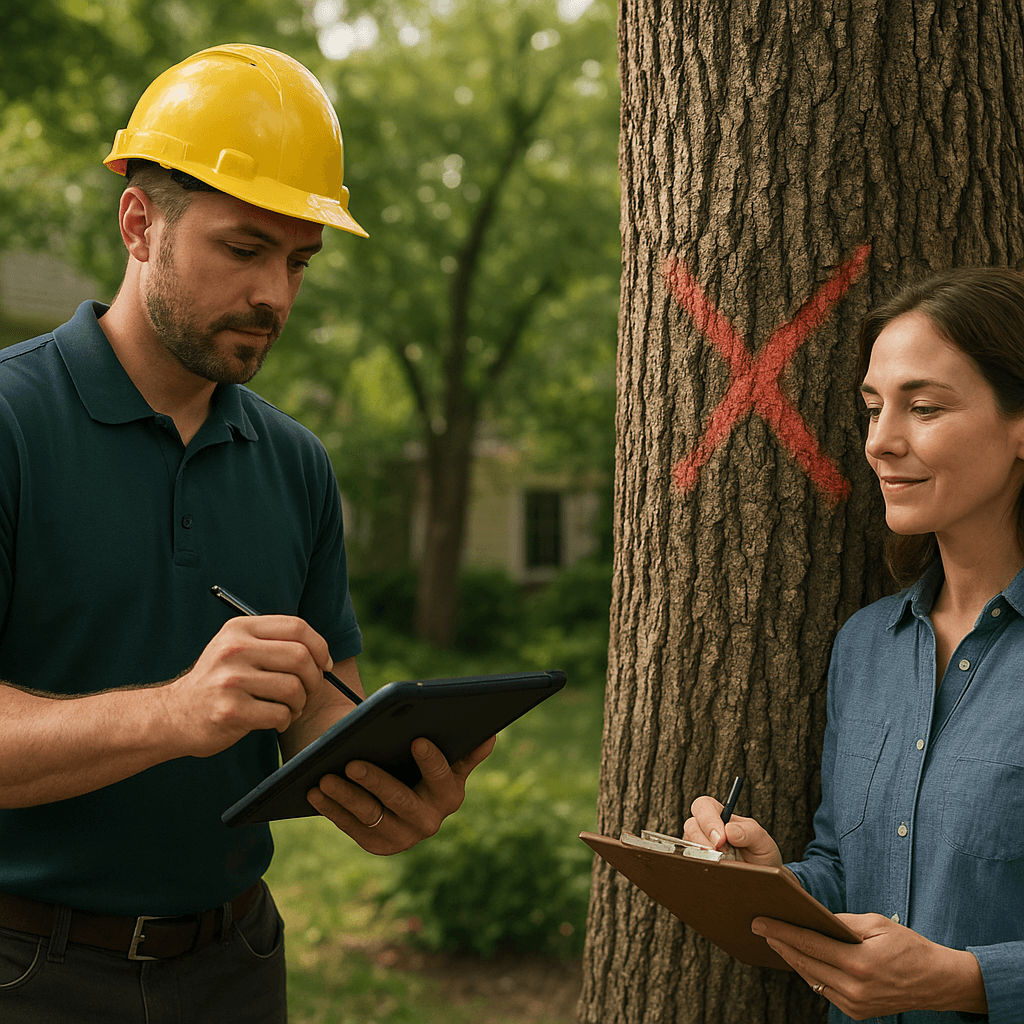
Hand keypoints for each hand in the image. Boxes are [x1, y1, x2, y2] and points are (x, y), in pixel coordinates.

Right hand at [158, 615, 332, 757]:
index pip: (296, 626)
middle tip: (309, 691)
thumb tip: (322, 652)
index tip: (324, 664)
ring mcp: (230, 680)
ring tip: (289, 708)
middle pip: (300, 656)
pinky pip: (280, 714)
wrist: (173, 715)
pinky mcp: (230, 711)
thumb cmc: (218, 682)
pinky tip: (274, 720)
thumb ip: (272, 642)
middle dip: (315, 678)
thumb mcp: (236, 648)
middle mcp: (234, 649)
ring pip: (293, 687)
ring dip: (300, 703)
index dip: (320, 646)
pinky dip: (285, 720)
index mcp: (239, 628)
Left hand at [307, 735, 496, 853]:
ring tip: (323, 776)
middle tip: (351, 761)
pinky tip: (314, 791)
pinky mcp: (379, 846)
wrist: (406, 799)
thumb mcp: (448, 760)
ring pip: (370, 815)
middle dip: (375, 780)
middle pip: (399, 800)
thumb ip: (465, 751)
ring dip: (345, 796)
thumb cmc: (425, 768)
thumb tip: (489, 735)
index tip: (416, 739)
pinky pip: (352, 828)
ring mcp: (403, 838)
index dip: (431, 761)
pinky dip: (332, 809)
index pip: (442, 777)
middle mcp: (429, 821)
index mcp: (450, 795)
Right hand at [684, 795, 783, 867]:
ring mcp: (698, 848)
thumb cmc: (761, 859)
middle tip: (720, 855)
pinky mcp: (695, 865)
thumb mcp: (763, 843)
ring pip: (687, 844)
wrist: (761, 884)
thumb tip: (729, 830)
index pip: (704, 806)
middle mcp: (706, 830)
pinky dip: (698, 866)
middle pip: (691, 824)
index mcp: (721, 817)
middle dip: (704, 840)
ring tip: (720, 865)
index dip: (708, 820)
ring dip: (702, 855)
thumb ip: (750, 832)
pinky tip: (713, 872)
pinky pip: (688, 863)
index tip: (720, 839)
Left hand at [751, 913, 987, 1018]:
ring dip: (792, 959)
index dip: (782, 931)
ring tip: (775, 940)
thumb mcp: (876, 924)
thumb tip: (813, 917)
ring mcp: (855, 1004)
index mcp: (859, 963)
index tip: (761, 921)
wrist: (936, 982)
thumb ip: (842, 922)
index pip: (810, 944)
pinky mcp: (857, 1013)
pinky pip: (824, 990)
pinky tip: (799, 958)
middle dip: (780, 943)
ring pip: (812, 978)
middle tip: (759, 927)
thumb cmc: (908, 946)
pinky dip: (810, 973)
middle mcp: (854, 988)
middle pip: (805, 963)